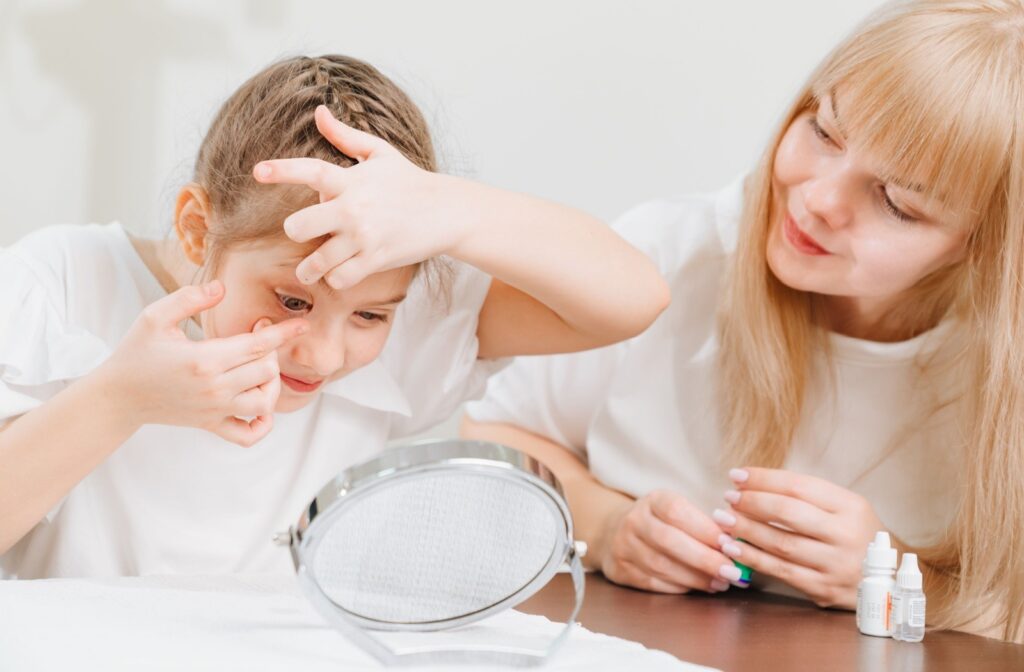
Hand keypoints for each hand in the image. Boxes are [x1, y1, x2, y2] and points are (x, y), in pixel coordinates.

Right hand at [100, 281, 306, 446]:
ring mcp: (215, 410)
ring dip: (272, 383)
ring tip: (259, 367)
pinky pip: (248, 435)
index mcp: (204, 359)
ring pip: (265, 402)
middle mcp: (214, 388)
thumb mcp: (155, 317)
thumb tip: (221, 287)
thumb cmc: (136, 353)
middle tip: (257, 336)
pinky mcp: (211, 425)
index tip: (302, 323)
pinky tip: (258, 404)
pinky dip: (263, 425)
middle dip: (271, 351)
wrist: (118, 396)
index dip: (283, 333)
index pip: (258, 345)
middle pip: (267, 370)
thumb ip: (189, 298)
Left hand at [253, 105, 460, 289]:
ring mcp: (365, 237)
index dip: (282, 170)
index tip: (258, 172)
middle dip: (295, 231)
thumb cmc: (409, 181)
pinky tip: (338, 272)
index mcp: (352, 180)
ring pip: (318, 261)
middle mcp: (355, 209)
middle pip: (301, 225)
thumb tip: (318, 111)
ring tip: (309, 268)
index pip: (311, 171)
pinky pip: (341, 278)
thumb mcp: (379, 153)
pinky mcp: (376, 260)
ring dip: (309, 268)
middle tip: (300, 233)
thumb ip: (345, 136)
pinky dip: (335, 278)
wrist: (446, 211)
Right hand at [599, 490, 736, 593]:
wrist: (616, 532)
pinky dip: (680, 587)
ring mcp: (623, 546)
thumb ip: (704, 524)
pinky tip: (699, 587)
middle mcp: (634, 520)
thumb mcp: (678, 511)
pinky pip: (653, 583)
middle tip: (732, 572)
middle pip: (669, 541)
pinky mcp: (620, 570)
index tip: (730, 544)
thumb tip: (739, 545)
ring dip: (695, 577)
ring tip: (721, 582)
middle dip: (704, 559)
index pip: (677, 511)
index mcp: (653, 500)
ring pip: (661, 565)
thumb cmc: (662, 522)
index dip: (705, 529)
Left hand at [713, 467, 884, 607]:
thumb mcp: (846, 508)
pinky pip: (780, 571)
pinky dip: (753, 558)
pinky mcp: (824, 589)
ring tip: (723, 519)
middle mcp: (846, 534)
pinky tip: (733, 547)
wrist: (890, 582)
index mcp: (851, 506)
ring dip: (745, 530)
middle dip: (751, 502)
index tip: (737, 475)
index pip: (799, 486)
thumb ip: (808, 497)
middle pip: (788, 513)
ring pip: (781, 543)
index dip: (764, 479)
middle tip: (728, 497)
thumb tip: (755, 484)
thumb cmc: (856, 536)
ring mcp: (836, 564)